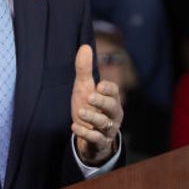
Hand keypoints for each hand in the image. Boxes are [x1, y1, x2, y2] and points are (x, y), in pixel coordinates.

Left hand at [71, 45, 122, 165]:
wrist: (90, 137)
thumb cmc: (89, 108)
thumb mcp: (84, 88)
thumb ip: (85, 70)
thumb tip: (85, 46)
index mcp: (111, 100)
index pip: (114, 92)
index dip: (108, 89)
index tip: (99, 85)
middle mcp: (113, 114)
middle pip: (112, 107)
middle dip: (101, 102)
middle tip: (89, 97)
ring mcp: (107, 129)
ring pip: (104, 123)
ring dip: (92, 118)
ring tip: (79, 112)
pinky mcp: (100, 142)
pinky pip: (96, 139)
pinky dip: (86, 134)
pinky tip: (74, 127)